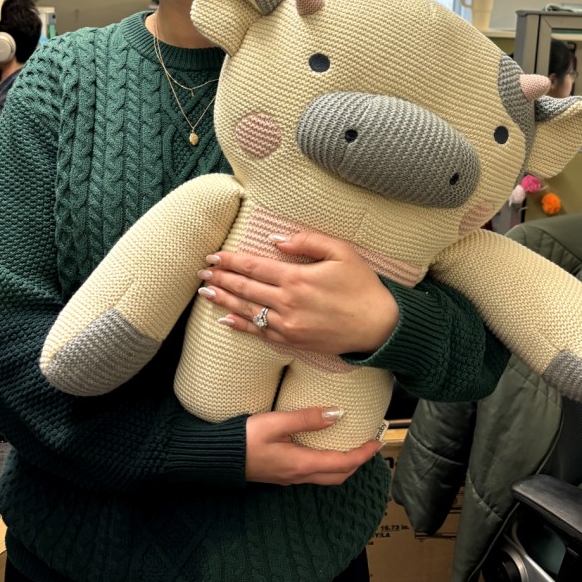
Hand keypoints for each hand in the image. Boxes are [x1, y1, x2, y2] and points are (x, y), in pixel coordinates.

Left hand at [196, 230, 398, 354]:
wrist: (379, 326)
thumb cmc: (363, 285)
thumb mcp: (341, 252)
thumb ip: (307, 242)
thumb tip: (275, 239)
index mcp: (296, 278)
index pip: (253, 266)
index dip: (230, 261)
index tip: (213, 256)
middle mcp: (287, 303)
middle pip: (245, 288)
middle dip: (221, 278)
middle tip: (202, 272)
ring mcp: (289, 325)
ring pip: (248, 311)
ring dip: (225, 300)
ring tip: (206, 292)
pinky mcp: (294, 341)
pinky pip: (261, 333)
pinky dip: (241, 326)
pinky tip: (226, 319)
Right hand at [245, 407, 382, 484]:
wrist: (217, 458)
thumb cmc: (244, 439)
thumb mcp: (276, 422)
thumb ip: (307, 418)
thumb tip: (337, 414)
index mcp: (302, 464)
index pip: (343, 463)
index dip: (363, 454)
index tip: (376, 442)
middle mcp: (299, 475)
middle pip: (338, 476)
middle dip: (357, 462)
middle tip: (368, 445)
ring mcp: (289, 477)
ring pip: (326, 477)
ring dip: (343, 465)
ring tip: (350, 446)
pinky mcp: (282, 474)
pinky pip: (313, 474)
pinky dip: (327, 464)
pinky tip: (323, 448)